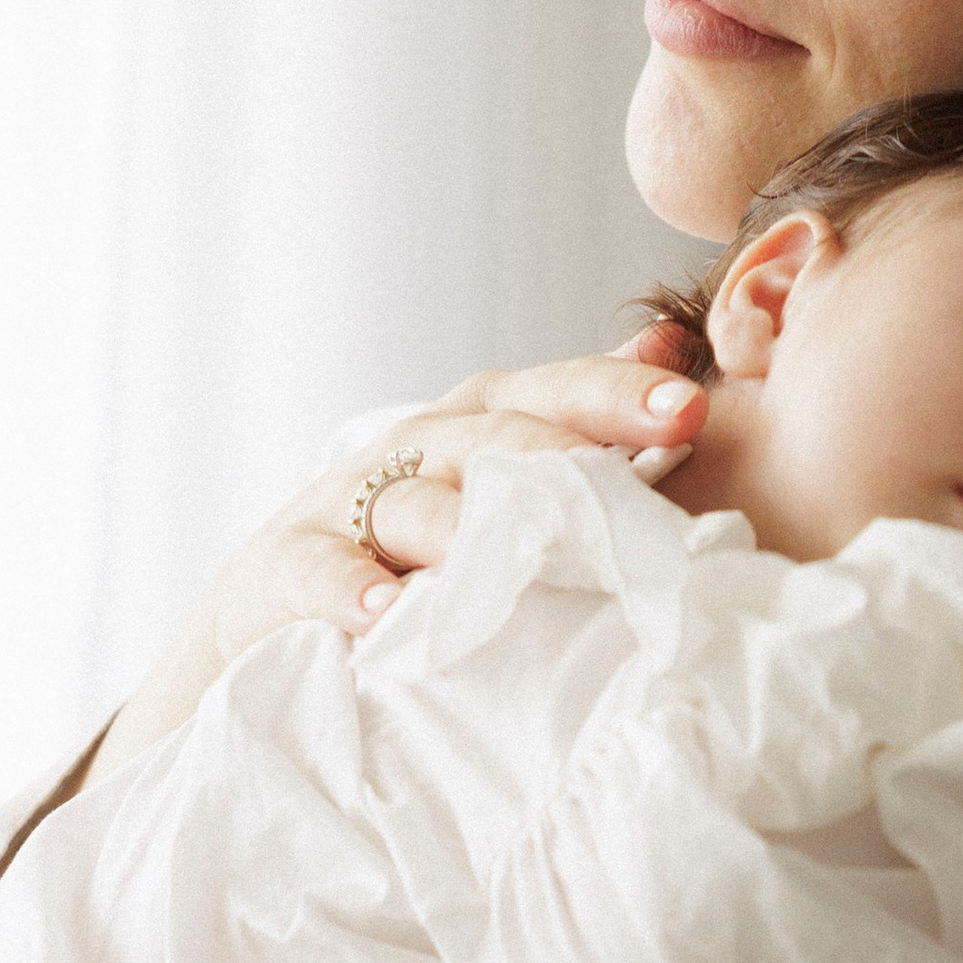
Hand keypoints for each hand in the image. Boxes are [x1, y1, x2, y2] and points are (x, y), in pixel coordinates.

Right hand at [89, 333, 703, 780]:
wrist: (271, 609)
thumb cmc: (416, 548)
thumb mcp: (497, 483)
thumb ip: (581, 426)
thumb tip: (675, 349)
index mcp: (476, 428)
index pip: (551, 394)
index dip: (616, 395)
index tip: (690, 407)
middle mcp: (417, 451)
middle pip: (492, 434)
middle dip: (563, 448)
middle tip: (627, 469)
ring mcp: (348, 508)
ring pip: (410, 502)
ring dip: (460, 523)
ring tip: (506, 548)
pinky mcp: (285, 570)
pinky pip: (317, 572)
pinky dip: (349, 589)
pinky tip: (385, 613)